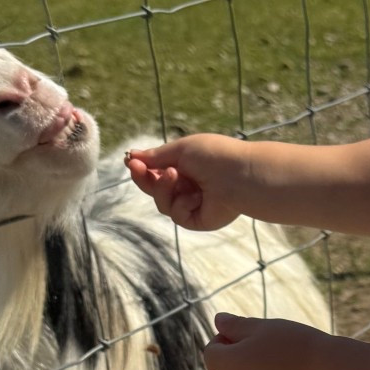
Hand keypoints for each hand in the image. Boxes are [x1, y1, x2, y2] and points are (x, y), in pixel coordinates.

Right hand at [125, 134, 253, 230]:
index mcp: (186, 166)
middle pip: (154, 188)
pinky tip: (197, 196)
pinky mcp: (197, 219)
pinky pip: (176, 214)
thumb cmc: (214, 156)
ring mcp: (192, 203)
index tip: (130, 161)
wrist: (239, 175)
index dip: (142, 167)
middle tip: (137, 168)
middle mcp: (188, 185)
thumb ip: (156, 156)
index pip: (156, 170)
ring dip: (163, 188)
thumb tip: (132, 156)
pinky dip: (182, 204)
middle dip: (144, 178)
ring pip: (162, 202)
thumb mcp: (181, 150)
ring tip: (175, 175)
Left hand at [203, 314, 328, 369]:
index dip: (228, 339)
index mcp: (226, 367)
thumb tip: (218, 320)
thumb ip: (236, 326)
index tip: (254, 335)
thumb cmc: (296, 347)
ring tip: (287, 369)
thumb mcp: (264, 327)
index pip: (212, 351)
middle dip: (241, 361)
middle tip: (274, 350)